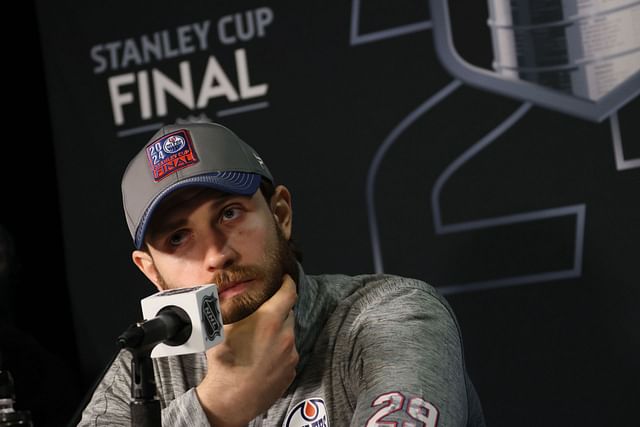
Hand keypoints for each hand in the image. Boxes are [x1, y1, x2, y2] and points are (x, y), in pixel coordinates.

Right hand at [196, 275, 297, 426]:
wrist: (231, 399)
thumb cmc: (224, 361)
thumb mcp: (222, 327)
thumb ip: (231, 307)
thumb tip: (229, 291)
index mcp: (270, 320)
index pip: (289, 292)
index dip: (287, 282)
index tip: (284, 279)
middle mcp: (286, 335)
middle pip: (288, 313)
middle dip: (278, 311)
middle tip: (262, 316)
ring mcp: (291, 354)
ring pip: (288, 334)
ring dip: (278, 333)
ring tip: (259, 343)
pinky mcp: (292, 370)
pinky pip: (288, 353)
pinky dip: (279, 351)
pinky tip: (263, 358)